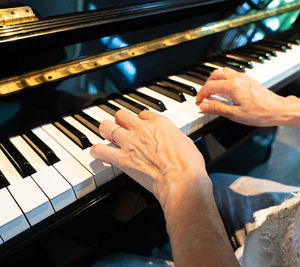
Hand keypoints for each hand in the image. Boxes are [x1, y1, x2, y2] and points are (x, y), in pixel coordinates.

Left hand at [90, 109, 209, 208]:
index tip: (140, 126)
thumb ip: (174, 138)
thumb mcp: (186, 143)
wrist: (181, 180)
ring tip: (107, 135)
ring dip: (106, 131)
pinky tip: (98, 153)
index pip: (143, 114)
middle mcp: (142, 129)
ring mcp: (130, 143)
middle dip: (120, 121)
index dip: (141, 120)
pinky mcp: (122, 159)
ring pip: (107, 127)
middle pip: (122, 115)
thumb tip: (173, 141)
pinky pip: (100, 150)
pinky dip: (97, 152)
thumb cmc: (188, 165)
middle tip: (121, 127)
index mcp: (160, 123)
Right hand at [196, 67, 289, 126]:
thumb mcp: (235, 114)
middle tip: (204, 97)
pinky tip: (226, 91)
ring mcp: (244, 78)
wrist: (278, 109)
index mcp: (232, 86)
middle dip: (206, 86)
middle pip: (214, 75)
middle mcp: (237, 78)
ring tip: (213, 93)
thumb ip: (217, 108)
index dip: (201, 94)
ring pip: (223, 72)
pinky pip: (232, 74)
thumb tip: (204, 106)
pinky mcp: (249, 80)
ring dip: (215, 81)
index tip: (199, 102)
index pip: (209, 86)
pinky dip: (224, 80)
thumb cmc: (260, 113)